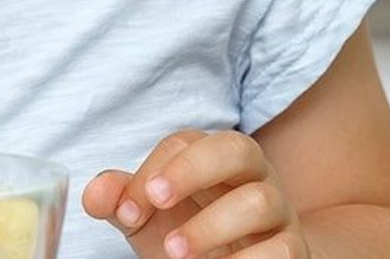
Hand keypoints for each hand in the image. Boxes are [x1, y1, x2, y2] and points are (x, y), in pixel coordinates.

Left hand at [83, 130, 306, 258]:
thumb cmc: (193, 234)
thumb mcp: (152, 220)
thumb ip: (123, 202)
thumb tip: (96, 194)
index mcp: (216, 158)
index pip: (186, 143)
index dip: (153, 170)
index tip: (127, 211)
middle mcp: (253, 176)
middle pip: (237, 147)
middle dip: (193, 170)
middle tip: (156, 201)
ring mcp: (279, 212)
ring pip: (260, 201)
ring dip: (212, 226)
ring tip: (175, 252)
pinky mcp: (293, 250)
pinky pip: (283, 249)